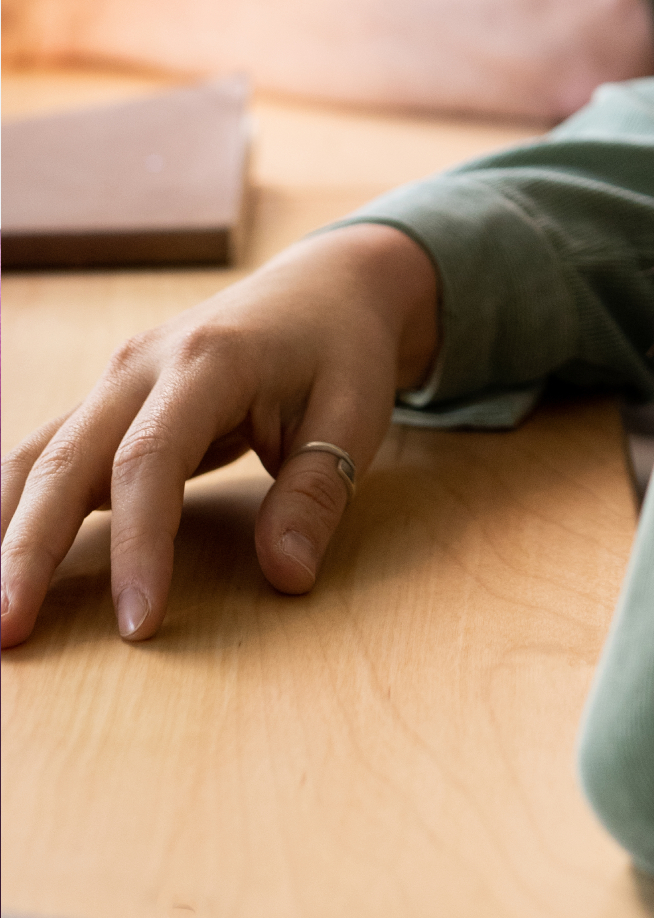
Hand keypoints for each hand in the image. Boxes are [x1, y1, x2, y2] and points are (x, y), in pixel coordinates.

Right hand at [0, 223, 439, 647]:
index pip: (150, 462)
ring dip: (6, 533)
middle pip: (64, 459)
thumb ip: (317, 492)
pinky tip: (4, 562)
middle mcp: (143, 365)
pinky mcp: (108, 401)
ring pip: (38, 457)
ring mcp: (116, 380)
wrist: (326, 285)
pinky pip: (48, 457)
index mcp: (209, 361)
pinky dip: (17, 510)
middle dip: (27, 549)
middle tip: (7, 632)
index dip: (137, 546)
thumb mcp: (354, 414)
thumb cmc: (342, 351)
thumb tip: (286, 576)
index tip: (137, 624)